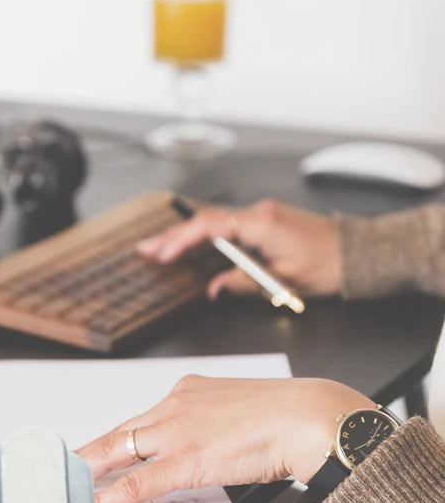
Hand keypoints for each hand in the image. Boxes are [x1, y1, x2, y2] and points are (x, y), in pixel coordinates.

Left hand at [77, 375, 373, 502]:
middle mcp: (175, 405)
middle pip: (121, 432)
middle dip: (91, 451)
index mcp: (189, 391)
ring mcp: (177, 431)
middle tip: (66, 463)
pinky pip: (140, 481)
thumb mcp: (239, 409)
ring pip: (119, 451)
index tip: (101, 447)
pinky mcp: (186, 459)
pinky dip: (114, 495)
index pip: (142, 418)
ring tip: (68, 484)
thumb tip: (209, 445)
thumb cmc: (286, 415)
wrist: (308, 416)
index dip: (118, 437)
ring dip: (91, 470)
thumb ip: (214, 423)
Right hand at [137, 199, 341, 299]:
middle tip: (146, 248)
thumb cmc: (328, 265)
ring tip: (159, 247)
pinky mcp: (264, 220)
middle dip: (173, 235)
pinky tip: (189, 243)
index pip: (211, 226)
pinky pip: (226, 224)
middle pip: (205, 221)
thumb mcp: (284, 281)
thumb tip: (214, 288)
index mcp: (262, 224)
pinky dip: (203, 234)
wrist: (356, 252)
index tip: (163, 253)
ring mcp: (261, 214)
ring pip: (213, 221)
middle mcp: (258, 213)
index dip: (182, 240)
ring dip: (185, 234)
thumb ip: (243, 282)